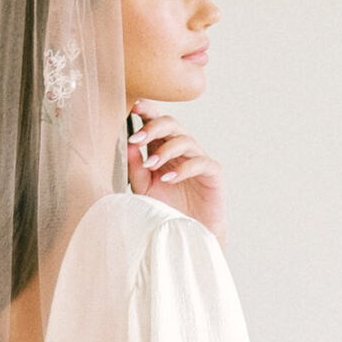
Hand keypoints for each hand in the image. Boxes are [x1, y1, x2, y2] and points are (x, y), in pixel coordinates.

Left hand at [126, 104, 226, 249]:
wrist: (188, 233)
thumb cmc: (166, 209)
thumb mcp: (144, 190)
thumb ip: (136, 169)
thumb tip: (129, 146)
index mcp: (163, 148)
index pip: (157, 122)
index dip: (147, 111)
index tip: (133, 107)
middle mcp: (181, 149)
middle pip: (171, 124)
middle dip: (153, 127)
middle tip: (137, 139)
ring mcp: (198, 159)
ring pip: (185, 140)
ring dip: (165, 150)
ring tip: (151, 166)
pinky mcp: (212, 173)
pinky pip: (200, 162)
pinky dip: (183, 169)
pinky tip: (169, 179)